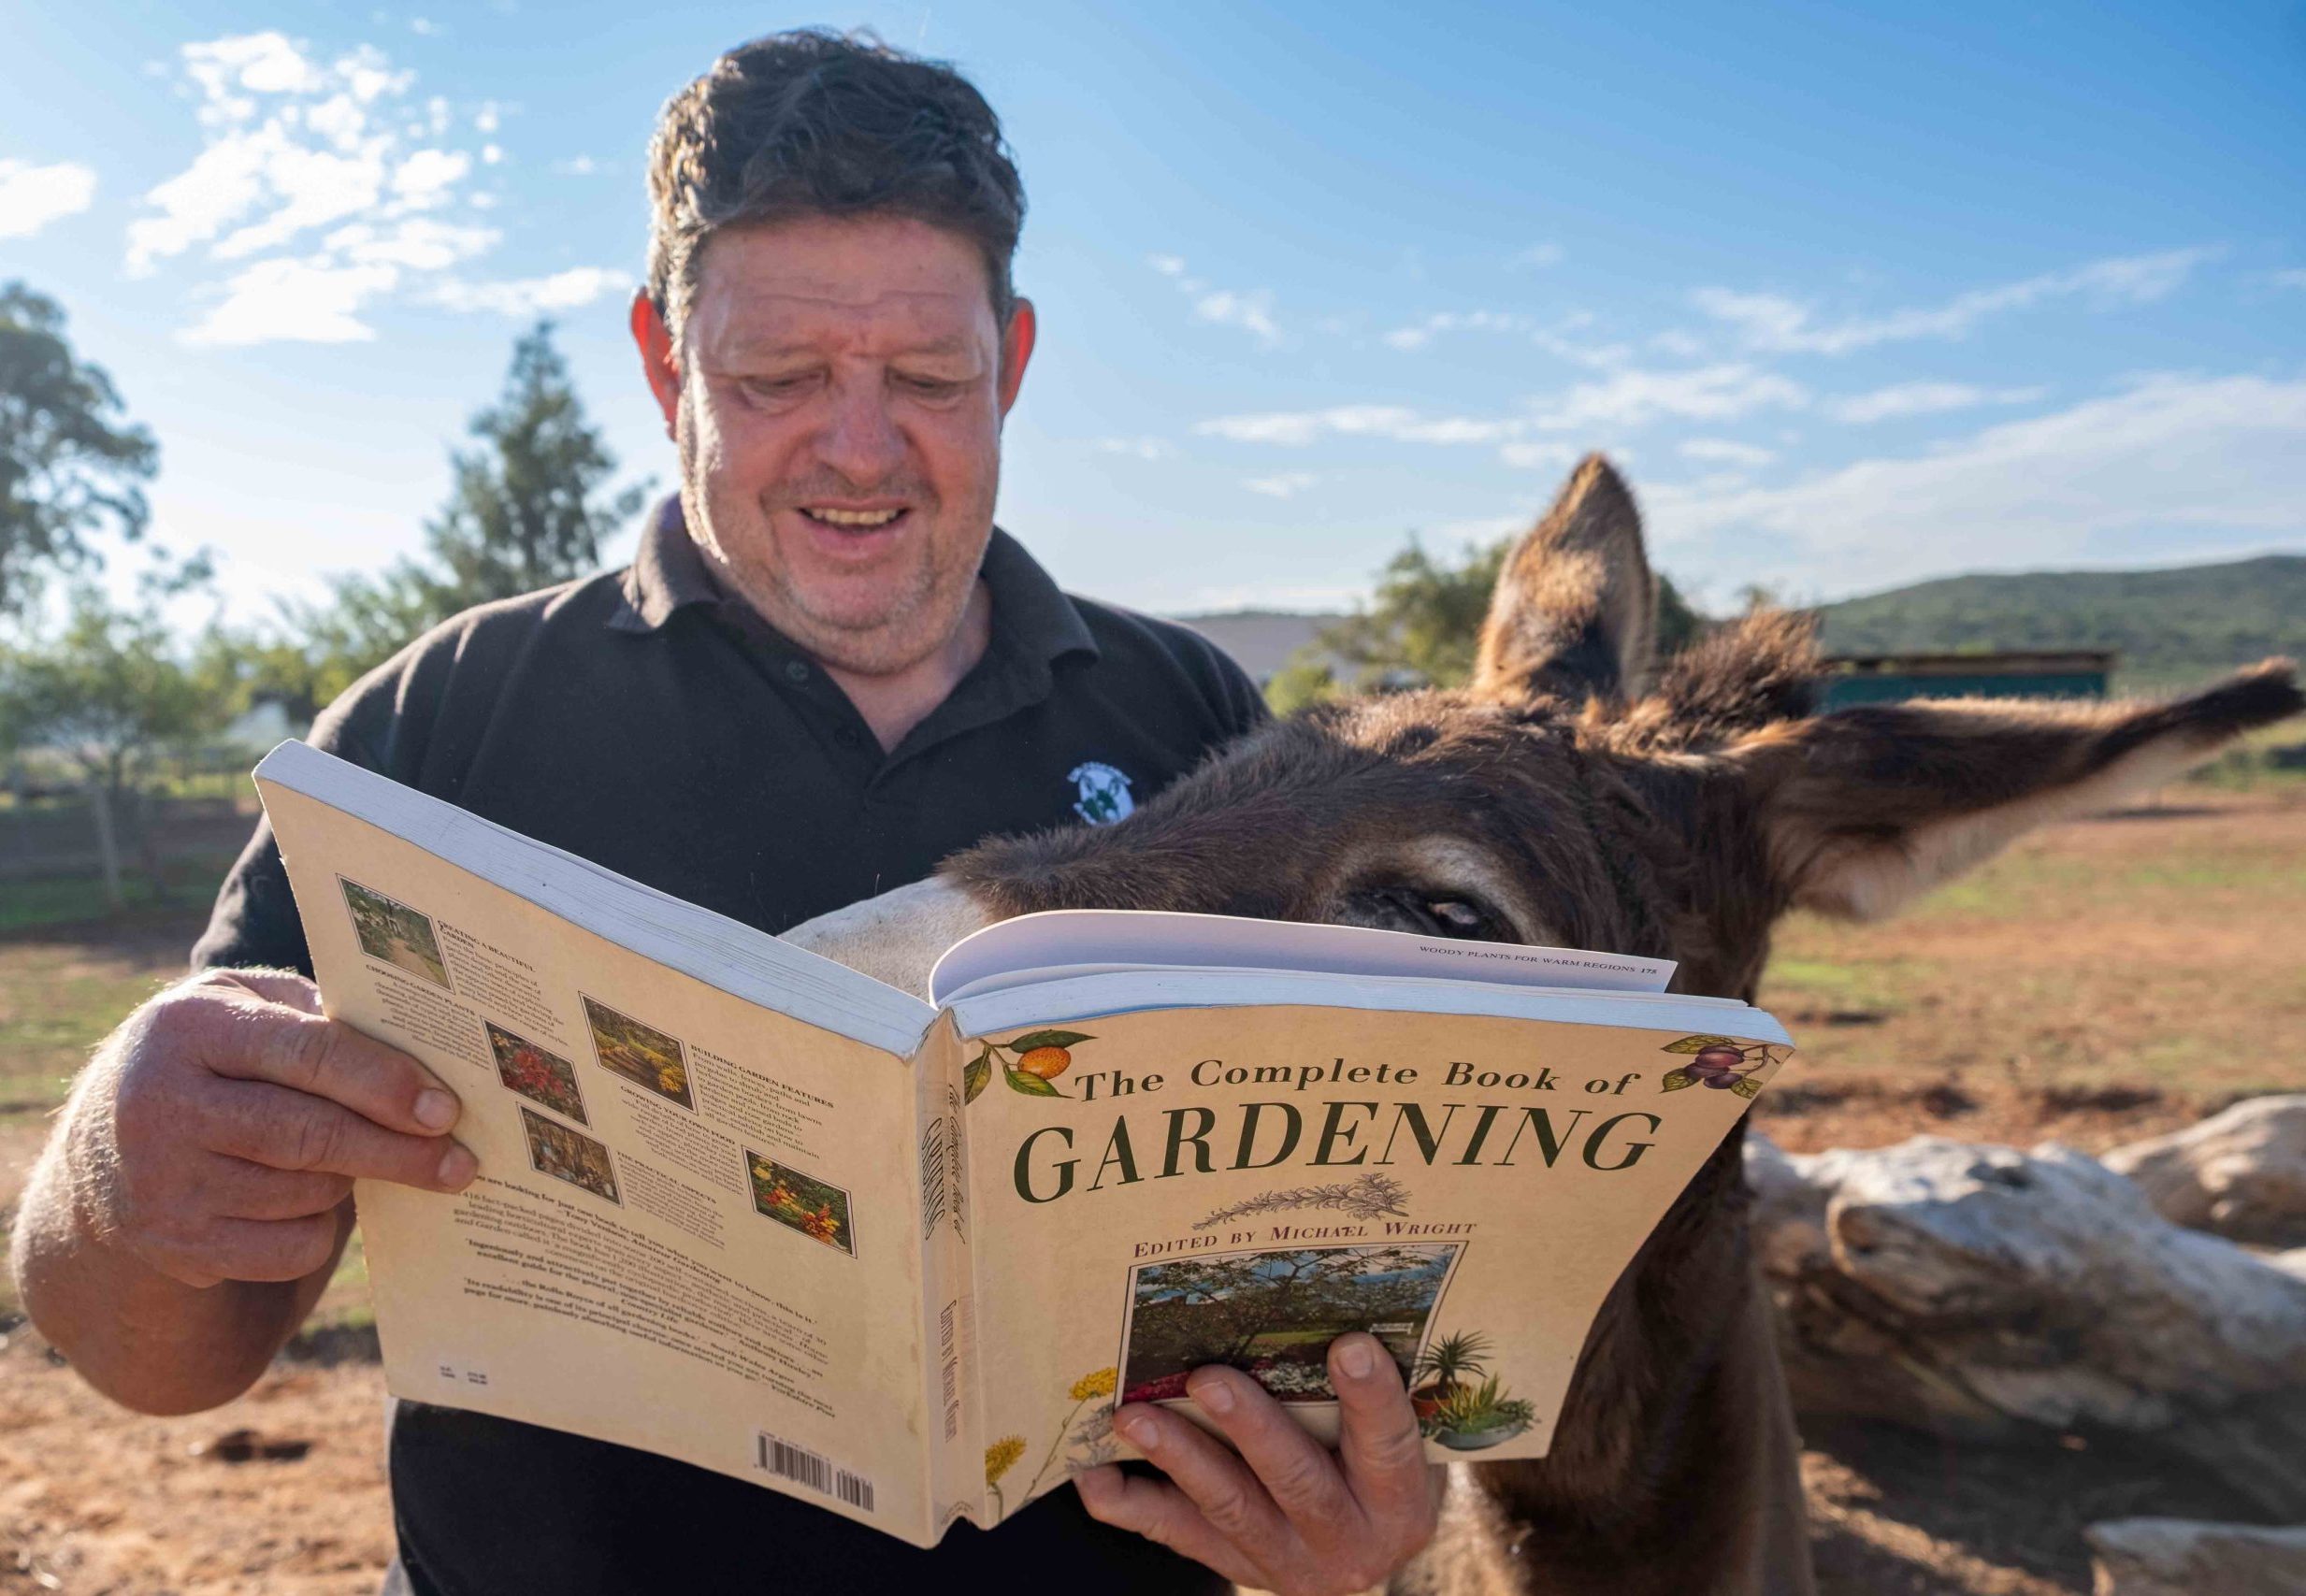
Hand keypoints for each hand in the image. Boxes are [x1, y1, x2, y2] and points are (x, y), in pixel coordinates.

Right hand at [88, 968, 475, 1288]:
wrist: (105, 1148)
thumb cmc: (213, 1060)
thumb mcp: (244, 1009)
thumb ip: (319, 1015)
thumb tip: (425, 1054)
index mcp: (186, 1028)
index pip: (308, 1053)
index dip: (385, 1083)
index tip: (445, 1109)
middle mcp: (160, 1106)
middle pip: (313, 1137)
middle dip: (398, 1150)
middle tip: (460, 1161)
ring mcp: (163, 1184)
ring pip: (308, 1193)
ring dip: (353, 1179)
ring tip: (364, 1158)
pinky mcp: (177, 1246)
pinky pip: (291, 1248)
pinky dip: (321, 1228)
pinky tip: (313, 1199)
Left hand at [1074, 1333, 1439, 1593]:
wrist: (1361, 1547)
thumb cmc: (1374, 1465)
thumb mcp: (1391, 1440)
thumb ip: (1365, 1396)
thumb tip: (1330, 1308)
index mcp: (1398, 1501)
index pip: (1389, 1443)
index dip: (1370, 1397)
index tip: (1349, 1343)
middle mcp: (1348, 1541)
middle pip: (1296, 1480)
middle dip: (1249, 1428)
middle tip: (1206, 1378)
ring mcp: (1288, 1562)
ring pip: (1230, 1507)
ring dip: (1179, 1457)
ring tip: (1134, 1417)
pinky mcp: (1237, 1567)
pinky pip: (1178, 1535)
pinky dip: (1133, 1504)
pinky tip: (1095, 1477)